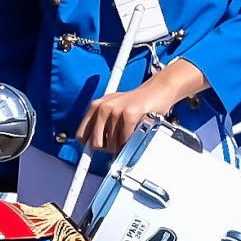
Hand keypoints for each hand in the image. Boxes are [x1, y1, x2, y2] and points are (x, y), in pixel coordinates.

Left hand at [76, 58, 205, 154]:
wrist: (158, 89)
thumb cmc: (137, 102)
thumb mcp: (114, 109)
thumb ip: (101, 124)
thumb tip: (91, 147)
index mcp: (95, 107)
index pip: (81, 135)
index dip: (89, 146)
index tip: (96, 151)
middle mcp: (102, 108)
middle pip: (95, 144)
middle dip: (108, 148)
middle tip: (120, 141)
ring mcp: (115, 110)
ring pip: (112, 144)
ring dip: (123, 144)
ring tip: (131, 132)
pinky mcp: (129, 114)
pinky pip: (126, 140)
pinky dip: (133, 140)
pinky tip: (138, 130)